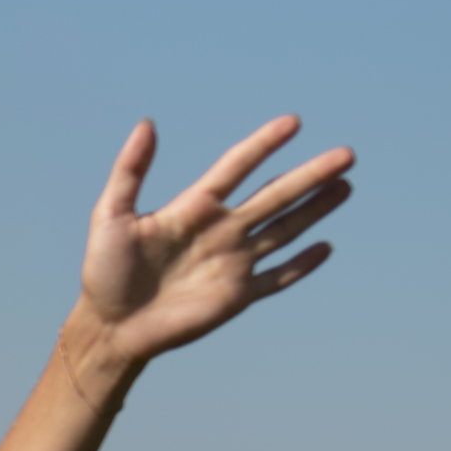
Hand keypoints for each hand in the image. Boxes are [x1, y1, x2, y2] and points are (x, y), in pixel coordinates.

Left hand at [75, 116, 353, 367]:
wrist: (109, 326)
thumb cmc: (104, 272)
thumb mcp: (111, 215)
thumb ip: (130, 171)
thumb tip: (147, 123)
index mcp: (194, 207)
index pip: (237, 167)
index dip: (264, 144)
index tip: (293, 123)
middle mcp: (220, 230)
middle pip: (274, 195)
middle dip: (310, 176)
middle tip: (347, 154)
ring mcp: (232, 263)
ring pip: (284, 230)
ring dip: (316, 209)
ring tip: (346, 186)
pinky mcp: (236, 296)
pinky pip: (277, 278)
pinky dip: (302, 265)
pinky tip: (326, 246)